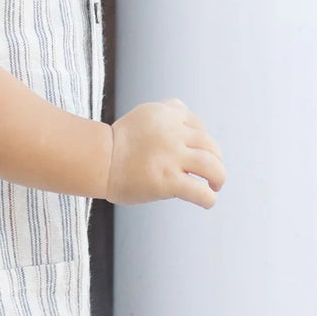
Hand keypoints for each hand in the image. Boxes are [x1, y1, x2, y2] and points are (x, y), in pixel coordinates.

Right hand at [104, 99, 225, 206]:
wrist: (97, 160)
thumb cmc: (117, 143)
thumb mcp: (144, 115)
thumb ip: (167, 113)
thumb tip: (188, 119)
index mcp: (167, 114)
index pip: (199, 127)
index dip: (203, 143)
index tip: (198, 154)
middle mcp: (172, 132)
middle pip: (210, 146)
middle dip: (216, 160)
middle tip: (214, 174)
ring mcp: (171, 157)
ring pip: (212, 167)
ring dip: (219, 178)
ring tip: (216, 186)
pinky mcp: (167, 181)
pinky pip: (199, 191)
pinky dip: (209, 198)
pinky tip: (208, 202)